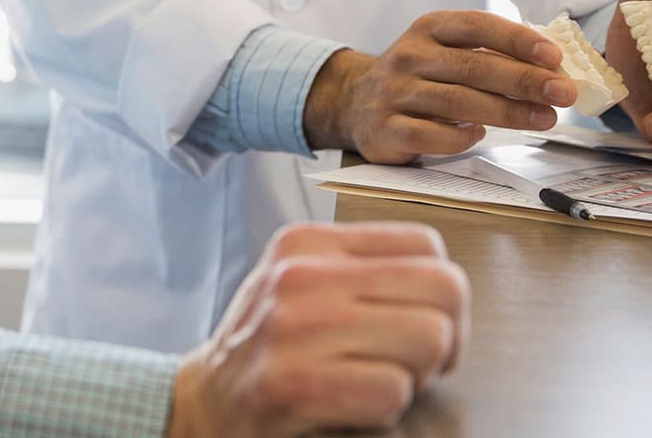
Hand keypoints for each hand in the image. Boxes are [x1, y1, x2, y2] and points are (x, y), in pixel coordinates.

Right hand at [166, 223, 468, 437]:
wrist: (206, 401)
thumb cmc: (267, 345)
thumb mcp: (301, 280)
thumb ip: (359, 268)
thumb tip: (442, 282)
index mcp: (310, 242)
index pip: (426, 245)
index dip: (443, 293)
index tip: (423, 321)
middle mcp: (303, 273)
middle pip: (442, 288)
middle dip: (446, 336)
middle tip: (416, 362)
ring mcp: (296, 326)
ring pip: (429, 337)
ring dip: (418, 374)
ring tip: (383, 380)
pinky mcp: (293, 383)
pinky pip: (393, 389)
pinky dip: (388, 408)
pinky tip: (356, 404)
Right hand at [303, 11, 575, 161]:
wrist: (354, 102)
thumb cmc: (419, 76)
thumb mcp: (444, 52)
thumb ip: (488, 56)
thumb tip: (551, 71)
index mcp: (428, 29)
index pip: (475, 25)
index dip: (516, 39)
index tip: (554, 56)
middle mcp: (409, 56)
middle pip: (473, 67)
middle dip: (524, 80)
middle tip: (564, 93)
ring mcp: (395, 93)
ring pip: (458, 103)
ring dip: (508, 112)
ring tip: (545, 119)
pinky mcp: (387, 129)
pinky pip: (433, 135)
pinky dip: (461, 137)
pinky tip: (480, 135)